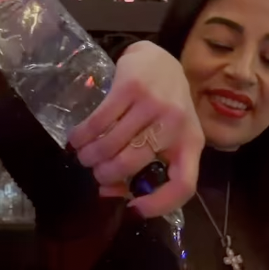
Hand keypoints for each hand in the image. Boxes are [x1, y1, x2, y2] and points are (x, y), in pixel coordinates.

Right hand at [68, 41, 204, 218]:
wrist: (161, 61)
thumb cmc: (164, 108)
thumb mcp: (166, 137)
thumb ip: (145, 166)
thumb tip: (107, 192)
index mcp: (191, 143)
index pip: (183, 184)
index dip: (158, 204)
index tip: (132, 208)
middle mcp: (176, 124)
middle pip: (134, 164)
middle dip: (106, 174)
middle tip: (95, 173)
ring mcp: (154, 104)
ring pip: (113, 143)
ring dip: (91, 155)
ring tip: (84, 156)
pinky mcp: (132, 86)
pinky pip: (100, 121)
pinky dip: (83, 135)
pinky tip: (77, 139)